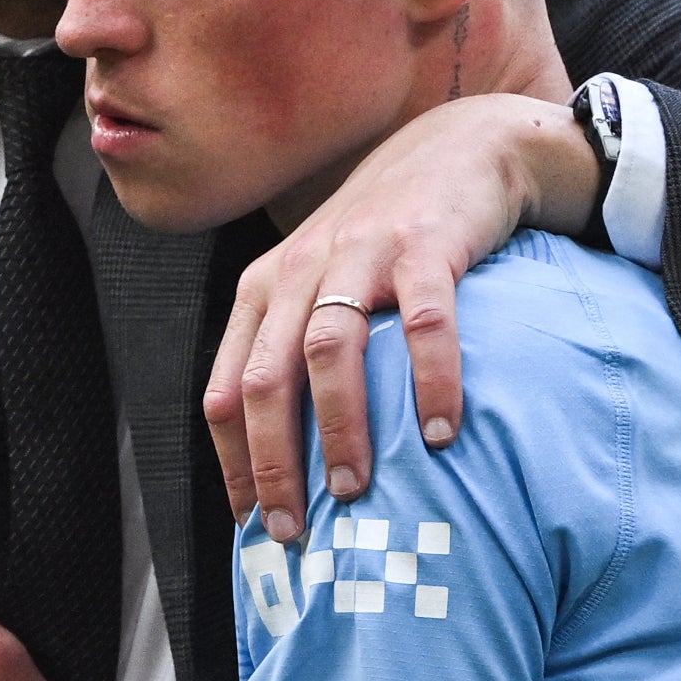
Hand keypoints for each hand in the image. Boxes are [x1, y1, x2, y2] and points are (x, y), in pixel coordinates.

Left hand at [207, 91, 601, 541]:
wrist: (456, 150)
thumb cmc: (382, 241)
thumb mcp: (321, 288)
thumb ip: (298, 355)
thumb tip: (293, 466)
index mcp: (263, 293)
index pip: (224, 391)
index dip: (234, 462)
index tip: (253, 528)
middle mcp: (299, 273)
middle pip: (264, 378)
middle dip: (273, 461)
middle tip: (295, 530)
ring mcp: (360, 256)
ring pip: (329, 350)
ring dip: (340, 427)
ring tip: (357, 491)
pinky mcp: (425, 245)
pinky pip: (424, 322)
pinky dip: (429, 379)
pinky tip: (440, 433)